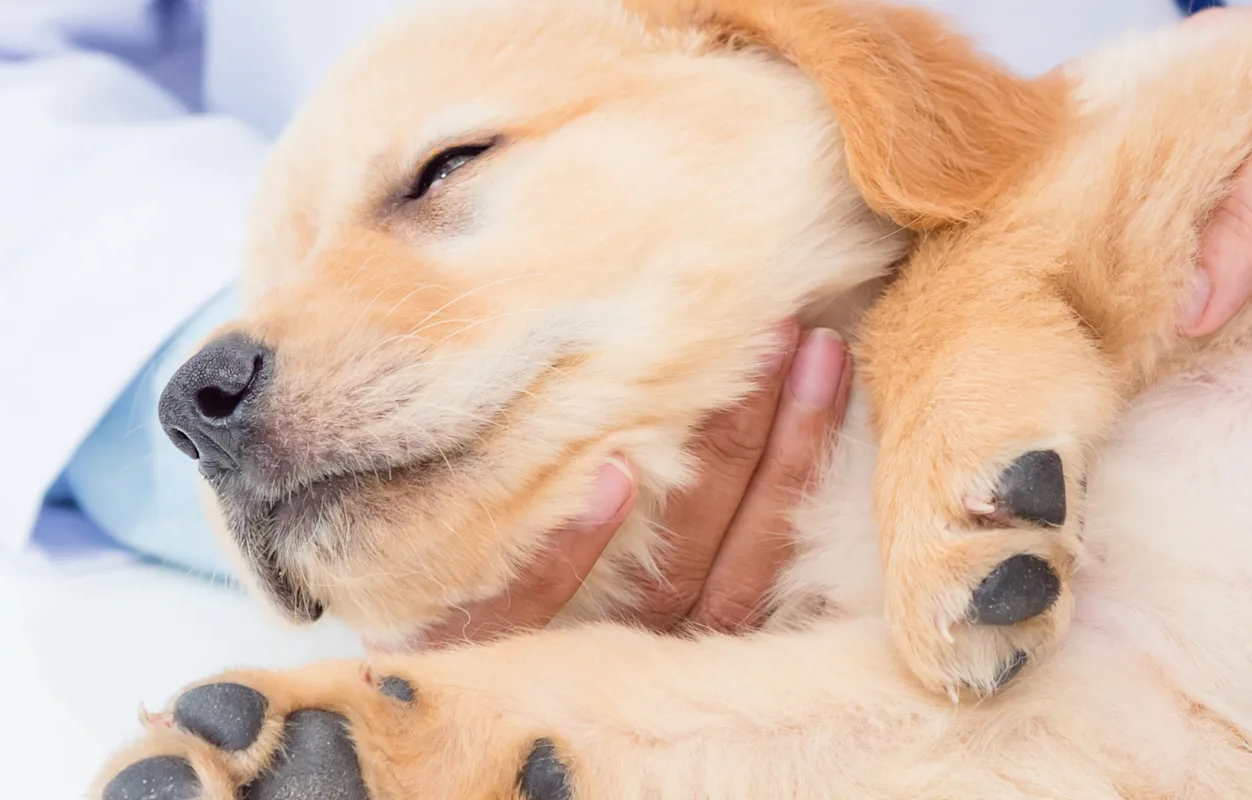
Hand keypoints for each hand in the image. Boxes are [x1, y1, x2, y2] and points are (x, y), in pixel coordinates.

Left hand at [406, 323, 852, 649]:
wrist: (425, 736)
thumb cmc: (543, 632)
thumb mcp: (626, 588)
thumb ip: (684, 527)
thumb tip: (733, 398)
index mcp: (695, 630)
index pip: (772, 542)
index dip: (804, 450)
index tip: (826, 350)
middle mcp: (656, 650)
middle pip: (738, 545)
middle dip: (777, 435)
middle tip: (801, 332)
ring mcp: (581, 659)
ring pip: (667, 569)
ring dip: (714, 465)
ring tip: (739, 362)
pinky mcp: (489, 657)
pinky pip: (536, 607)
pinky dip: (576, 546)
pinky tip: (612, 474)